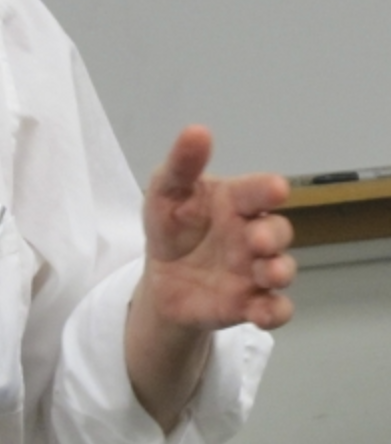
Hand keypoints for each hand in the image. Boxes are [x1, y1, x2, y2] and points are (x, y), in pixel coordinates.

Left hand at [126, 125, 293, 431]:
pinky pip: (275, 309)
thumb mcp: (165, 192)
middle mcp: (252, 234)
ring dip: (279, 271)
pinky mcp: (251, 303)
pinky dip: (274, 312)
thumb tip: (197, 131)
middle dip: (273, 234)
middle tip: (256, 239)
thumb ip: (181, 164)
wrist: (162, 279)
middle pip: (278, 231)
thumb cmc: (172, 226)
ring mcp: (254, 270)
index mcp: (235, 201)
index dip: (267, 189)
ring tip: (266, 273)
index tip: (275, 189)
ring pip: (281, 269)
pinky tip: (262, 313)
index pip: (257, 191)